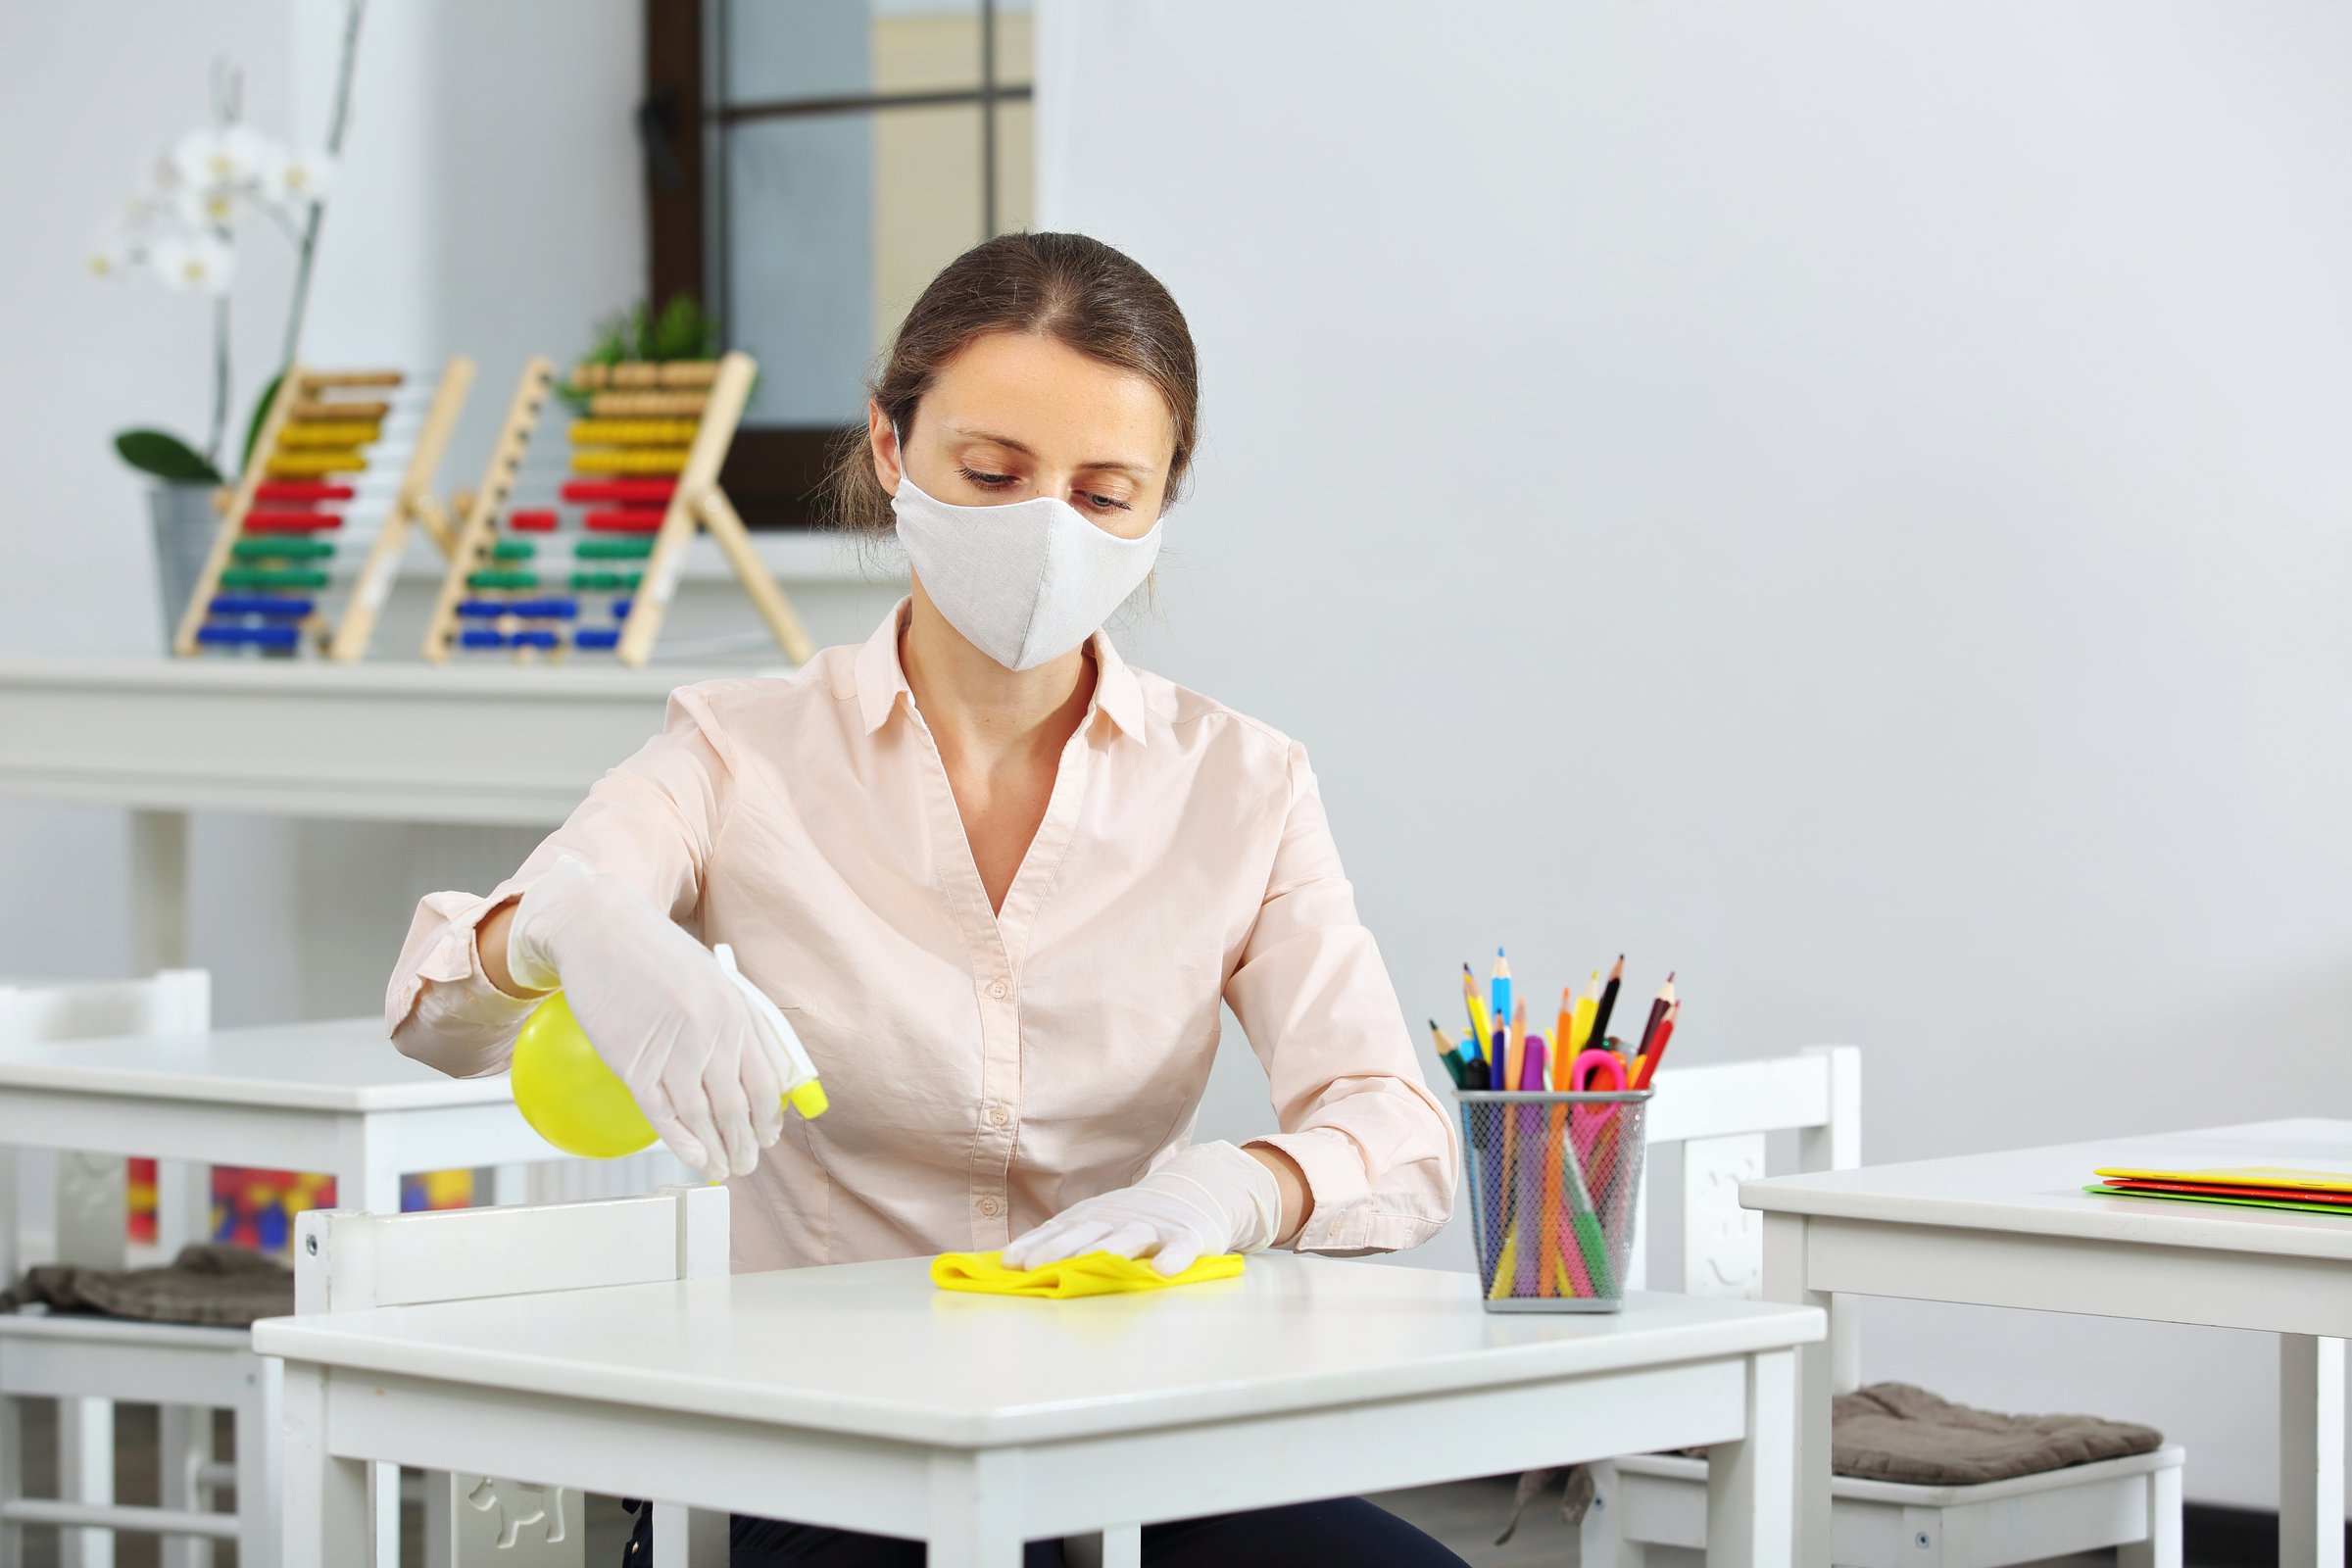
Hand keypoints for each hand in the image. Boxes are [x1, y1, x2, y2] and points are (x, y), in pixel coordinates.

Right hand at [507, 859, 792, 1180]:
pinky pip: (661, 1112)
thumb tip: (755, 1073)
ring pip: (702, 1116)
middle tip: (745, 1164)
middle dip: (746, 1144)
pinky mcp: (631, 1060)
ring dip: (716, 1151)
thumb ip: (734, 1023)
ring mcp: (671, 1049)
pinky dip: (681, 1142)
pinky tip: (694, 1160)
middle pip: (737, 1107)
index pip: (766, 1082)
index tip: (767, 1136)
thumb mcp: (713, 980)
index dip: (769, 1118)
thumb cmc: (657, 952)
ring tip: (723, 1170)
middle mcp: (710, 1033)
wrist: (600, 928)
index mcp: (737, 1012)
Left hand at [1001, 1141, 1282, 1276]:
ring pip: (1129, 1238)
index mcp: (1095, 1217)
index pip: (1059, 1230)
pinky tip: (1164, 1271)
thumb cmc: (1135, 1216)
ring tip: (1087, 1267)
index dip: (1035, 1245)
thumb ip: (1063, 1239)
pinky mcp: (1189, 1238)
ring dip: (1108, 1252)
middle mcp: (1120, 1219)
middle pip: (1087, 1233)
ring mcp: (1154, 1227)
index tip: (1008, 1262)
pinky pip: (1181, 1249)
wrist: (1198, 1190)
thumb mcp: (1098, 1221)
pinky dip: (1173, 1259)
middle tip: (1033, 1267)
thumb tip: (1010, 1260)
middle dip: (1058, 1249)